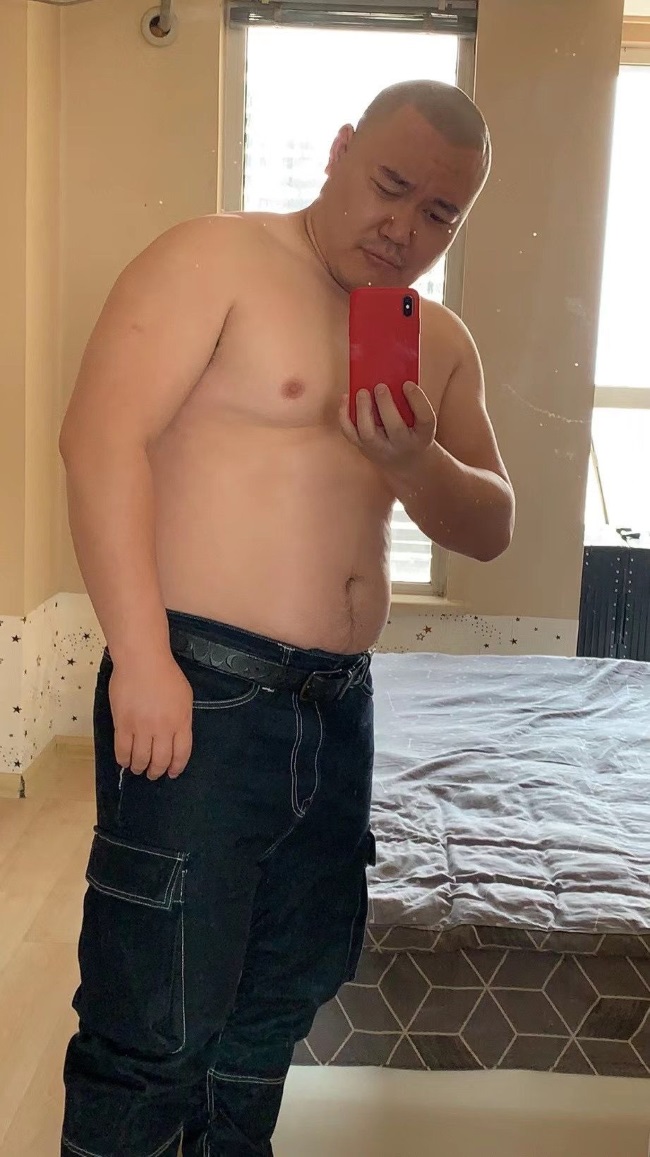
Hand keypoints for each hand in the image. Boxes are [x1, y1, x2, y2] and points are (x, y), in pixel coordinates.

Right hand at [108, 653, 193, 779]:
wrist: (142, 660)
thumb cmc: (165, 674)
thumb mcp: (184, 697)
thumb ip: (182, 719)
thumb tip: (175, 736)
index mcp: (181, 721)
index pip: (181, 754)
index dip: (176, 767)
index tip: (172, 773)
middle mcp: (163, 728)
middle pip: (160, 760)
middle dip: (156, 771)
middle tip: (153, 774)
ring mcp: (142, 727)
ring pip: (140, 758)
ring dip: (139, 767)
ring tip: (138, 768)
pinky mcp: (122, 724)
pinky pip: (122, 750)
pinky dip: (123, 759)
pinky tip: (125, 761)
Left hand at [340, 382, 436, 473]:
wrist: (407, 462)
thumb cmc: (414, 430)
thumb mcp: (421, 420)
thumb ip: (412, 401)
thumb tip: (393, 372)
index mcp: (424, 434)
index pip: (426, 418)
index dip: (417, 400)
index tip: (407, 384)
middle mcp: (403, 444)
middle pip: (395, 428)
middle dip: (386, 405)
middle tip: (380, 386)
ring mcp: (382, 449)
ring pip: (369, 434)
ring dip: (363, 411)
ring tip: (362, 392)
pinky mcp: (364, 449)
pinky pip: (351, 434)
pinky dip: (345, 416)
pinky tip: (346, 397)